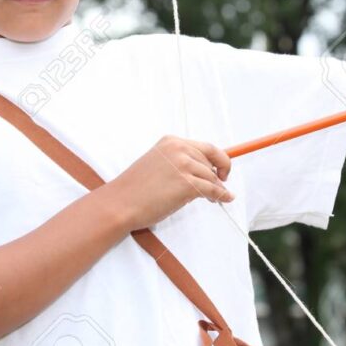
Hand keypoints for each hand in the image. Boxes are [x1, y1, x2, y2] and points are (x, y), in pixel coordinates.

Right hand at [108, 135, 233, 230]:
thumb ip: (179, 161)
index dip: (219, 159)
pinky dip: (221, 195)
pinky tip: (225, 199)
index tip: (223, 169)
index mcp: (171, 142)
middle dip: (217, 175)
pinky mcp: (187, 184)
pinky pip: (212, 190)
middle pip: (211, 162)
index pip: (206, 147)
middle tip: (220, 186)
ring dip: (216, 188)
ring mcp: (184, 166)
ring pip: (212, 177)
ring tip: (214, 197)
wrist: (121, 203)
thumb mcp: (158, 163)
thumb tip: (205, 171)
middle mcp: (179, 149)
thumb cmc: (136, 188)